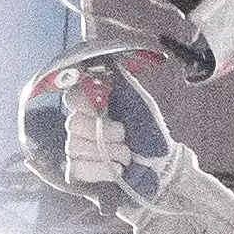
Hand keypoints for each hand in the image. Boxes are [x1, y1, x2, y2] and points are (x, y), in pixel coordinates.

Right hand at [20, 50, 173, 207]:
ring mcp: (76, 149)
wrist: (160, 167)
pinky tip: (116, 170)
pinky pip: (77, 167)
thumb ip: (120, 83)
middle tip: (124, 136)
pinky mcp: (77, 172)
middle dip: (104, 132)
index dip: (83, 102)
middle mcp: (82, 125)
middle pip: (73, 123)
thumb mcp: (140, 103)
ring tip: (126, 156)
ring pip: (74, 146)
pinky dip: (99, 170)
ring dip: (107, 152)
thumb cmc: (150, 134)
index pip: (72, 97)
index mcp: (95, 106)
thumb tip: (106, 60)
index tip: (102, 108)